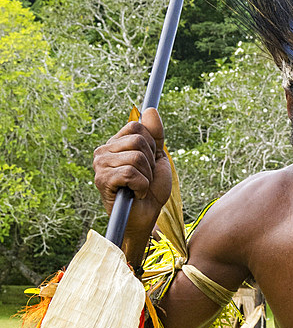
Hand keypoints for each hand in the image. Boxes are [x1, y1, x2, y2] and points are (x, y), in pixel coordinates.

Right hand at [93, 108, 171, 248]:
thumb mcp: (157, 158)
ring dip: (146, 176)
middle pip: (138, 140)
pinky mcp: (102, 180)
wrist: (146, 217)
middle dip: (150, 162)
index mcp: (115, 144)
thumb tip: (150, 109)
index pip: (137, 126)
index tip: (148, 162)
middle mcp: (103, 152)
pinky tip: (135, 194)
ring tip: (139, 187)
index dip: (151, 145)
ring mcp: (100, 165)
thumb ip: (156, 135)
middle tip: (144, 178)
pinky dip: (141, 186)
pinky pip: (131, 172)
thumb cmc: (150, 190)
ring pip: (137, 157)